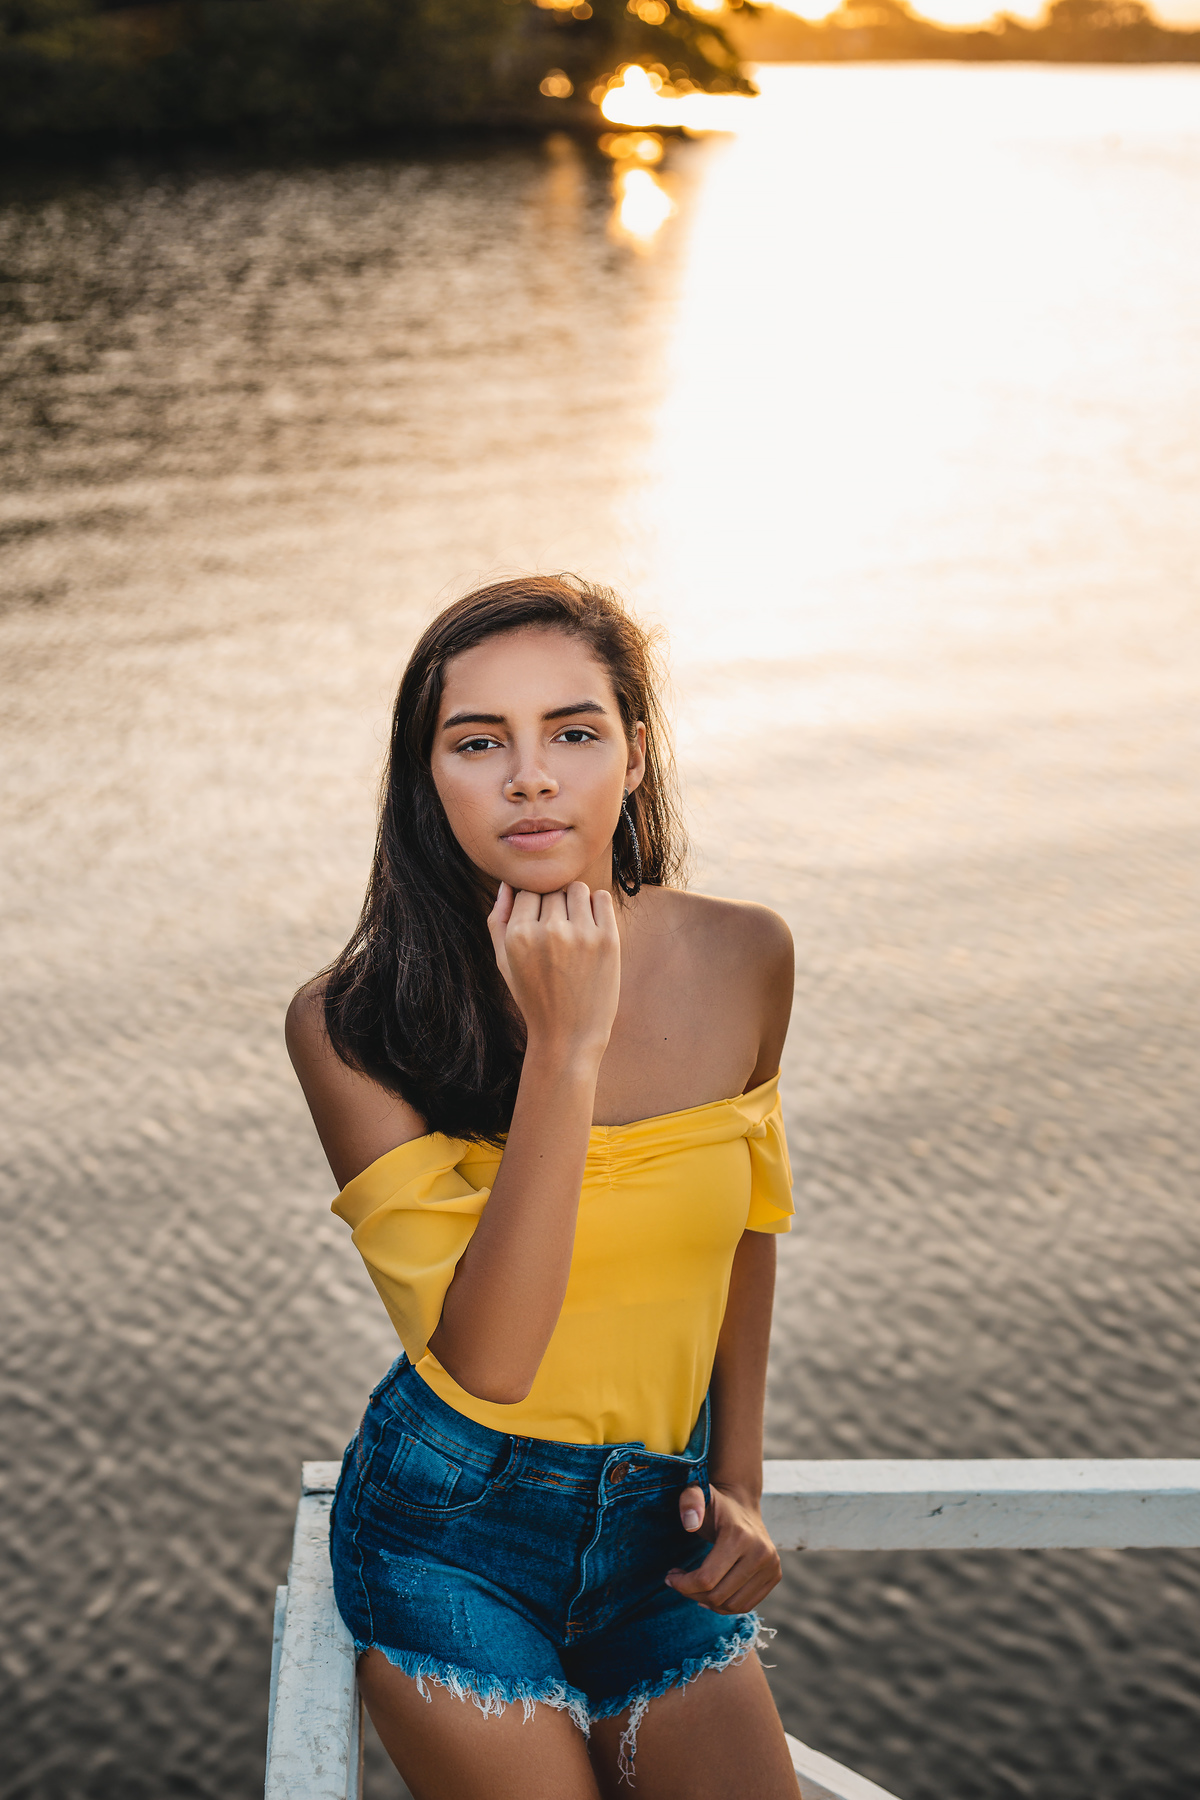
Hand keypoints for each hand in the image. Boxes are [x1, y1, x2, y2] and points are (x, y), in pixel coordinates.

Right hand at [488, 881, 620, 1061]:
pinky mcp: (608, 939)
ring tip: (574, 929)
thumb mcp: (504, 962)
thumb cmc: (533, 997)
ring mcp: (581, 934)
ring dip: (575, 902)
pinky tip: (591, 927)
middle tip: (557, 935)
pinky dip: (596, 905)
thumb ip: (497, 920)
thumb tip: (506, 884)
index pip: (527, 892)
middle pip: (552, 890)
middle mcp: (549, 931)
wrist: (568, 1036)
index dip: (533, 907)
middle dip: (554, 906)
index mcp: (518, 935)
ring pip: (576, 889)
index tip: (539, 928)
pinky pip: (602, 898)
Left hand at [665, 1482, 782, 1614]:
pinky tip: (712, 1592)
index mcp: (740, 1536)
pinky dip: (725, 1605)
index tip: (670, 1577)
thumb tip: (690, 1524)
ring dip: (708, 1602)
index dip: (683, 1585)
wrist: (743, 1504)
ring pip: (732, 1605)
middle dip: (692, 1593)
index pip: (707, 1579)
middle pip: (719, 1595)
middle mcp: (760, 1553)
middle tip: (679, 1582)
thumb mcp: (697, 1494)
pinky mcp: (775, 1575)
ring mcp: (771, 1566)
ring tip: (695, 1587)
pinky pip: (746, 1605)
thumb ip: (689, 1501)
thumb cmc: (715, 1503)